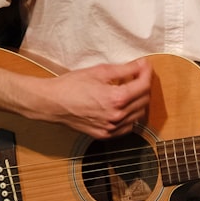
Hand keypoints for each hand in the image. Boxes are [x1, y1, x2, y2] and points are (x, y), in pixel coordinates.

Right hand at [25, 58, 152, 138]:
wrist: (52, 103)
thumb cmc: (71, 85)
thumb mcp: (99, 71)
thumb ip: (125, 69)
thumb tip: (141, 65)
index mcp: (116, 99)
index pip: (144, 85)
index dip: (147, 73)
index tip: (145, 66)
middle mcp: (117, 116)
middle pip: (144, 100)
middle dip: (144, 85)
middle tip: (138, 75)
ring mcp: (111, 128)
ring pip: (139, 115)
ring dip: (139, 101)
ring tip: (129, 90)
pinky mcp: (105, 135)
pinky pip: (128, 127)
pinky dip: (130, 116)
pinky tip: (123, 107)